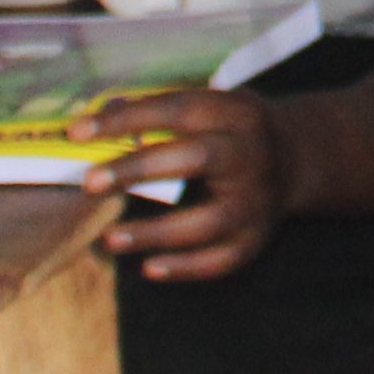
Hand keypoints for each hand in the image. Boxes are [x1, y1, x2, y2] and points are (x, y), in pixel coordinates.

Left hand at [84, 87, 288, 282]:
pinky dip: (186, 267)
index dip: (128, 119)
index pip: (179, 109)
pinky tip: (149, 267)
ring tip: (109, 238)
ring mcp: (257, 200)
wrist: (295, 158)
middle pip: (197, 158)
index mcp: (235, 112)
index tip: (77, 131)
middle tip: (90, 182)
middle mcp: (250, 154)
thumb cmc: (228, 130)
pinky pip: (222, 260)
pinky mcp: (257, 237)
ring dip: (157, 232)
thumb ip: (152, 112)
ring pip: (209, 221)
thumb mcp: (206, 106)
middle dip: (141, 169)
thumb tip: (87, 125)